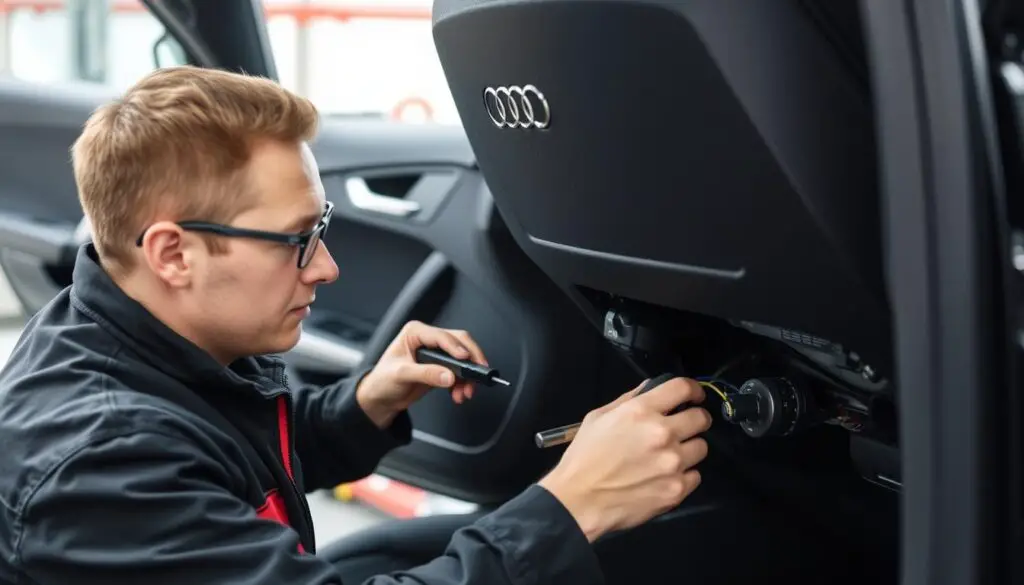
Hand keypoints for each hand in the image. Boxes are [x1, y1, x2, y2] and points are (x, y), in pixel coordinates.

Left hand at [356, 320, 488, 427]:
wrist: (380, 398)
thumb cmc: (382, 381)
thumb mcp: (401, 375)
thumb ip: (426, 374)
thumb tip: (448, 375)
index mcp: (415, 333)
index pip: (442, 336)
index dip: (456, 347)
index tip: (466, 359)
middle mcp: (428, 340)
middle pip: (459, 343)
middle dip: (470, 360)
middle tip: (477, 374)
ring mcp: (436, 354)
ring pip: (463, 359)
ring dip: (468, 376)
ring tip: (465, 392)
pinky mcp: (441, 367)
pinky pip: (460, 372)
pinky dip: (463, 383)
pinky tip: (459, 393)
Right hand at [538, 377, 711, 541]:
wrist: (579, 502)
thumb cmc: (584, 457)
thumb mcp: (598, 418)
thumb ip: (629, 400)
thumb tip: (651, 388)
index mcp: (641, 411)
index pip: (683, 388)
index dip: (693, 389)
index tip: (695, 396)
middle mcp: (662, 434)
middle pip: (701, 418)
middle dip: (696, 419)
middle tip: (685, 426)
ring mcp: (673, 463)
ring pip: (701, 447)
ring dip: (689, 448)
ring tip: (671, 455)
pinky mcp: (676, 490)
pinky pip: (695, 475)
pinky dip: (684, 475)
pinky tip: (666, 477)